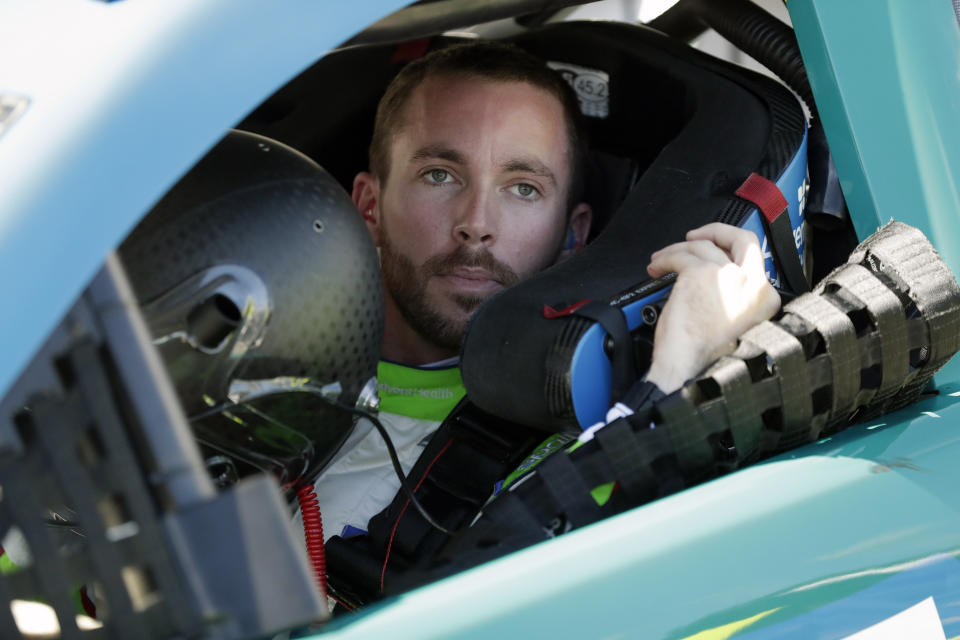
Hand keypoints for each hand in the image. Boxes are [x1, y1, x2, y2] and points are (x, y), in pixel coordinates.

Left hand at [643, 223, 780, 392]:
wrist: (687, 368)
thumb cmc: (704, 356)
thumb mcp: (735, 324)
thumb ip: (736, 298)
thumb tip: (719, 276)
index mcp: (765, 299)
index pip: (754, 259)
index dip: (731, 249)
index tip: (716, 248)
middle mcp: (752, 284)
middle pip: (741, 238)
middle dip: (716, 231)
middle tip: (695, 236)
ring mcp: (728, 276)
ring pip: (702, 246)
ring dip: (678, 249)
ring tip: (661, 260)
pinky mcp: (700, 274)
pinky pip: (680, 256)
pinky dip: (665, 258)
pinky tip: (657, 267)